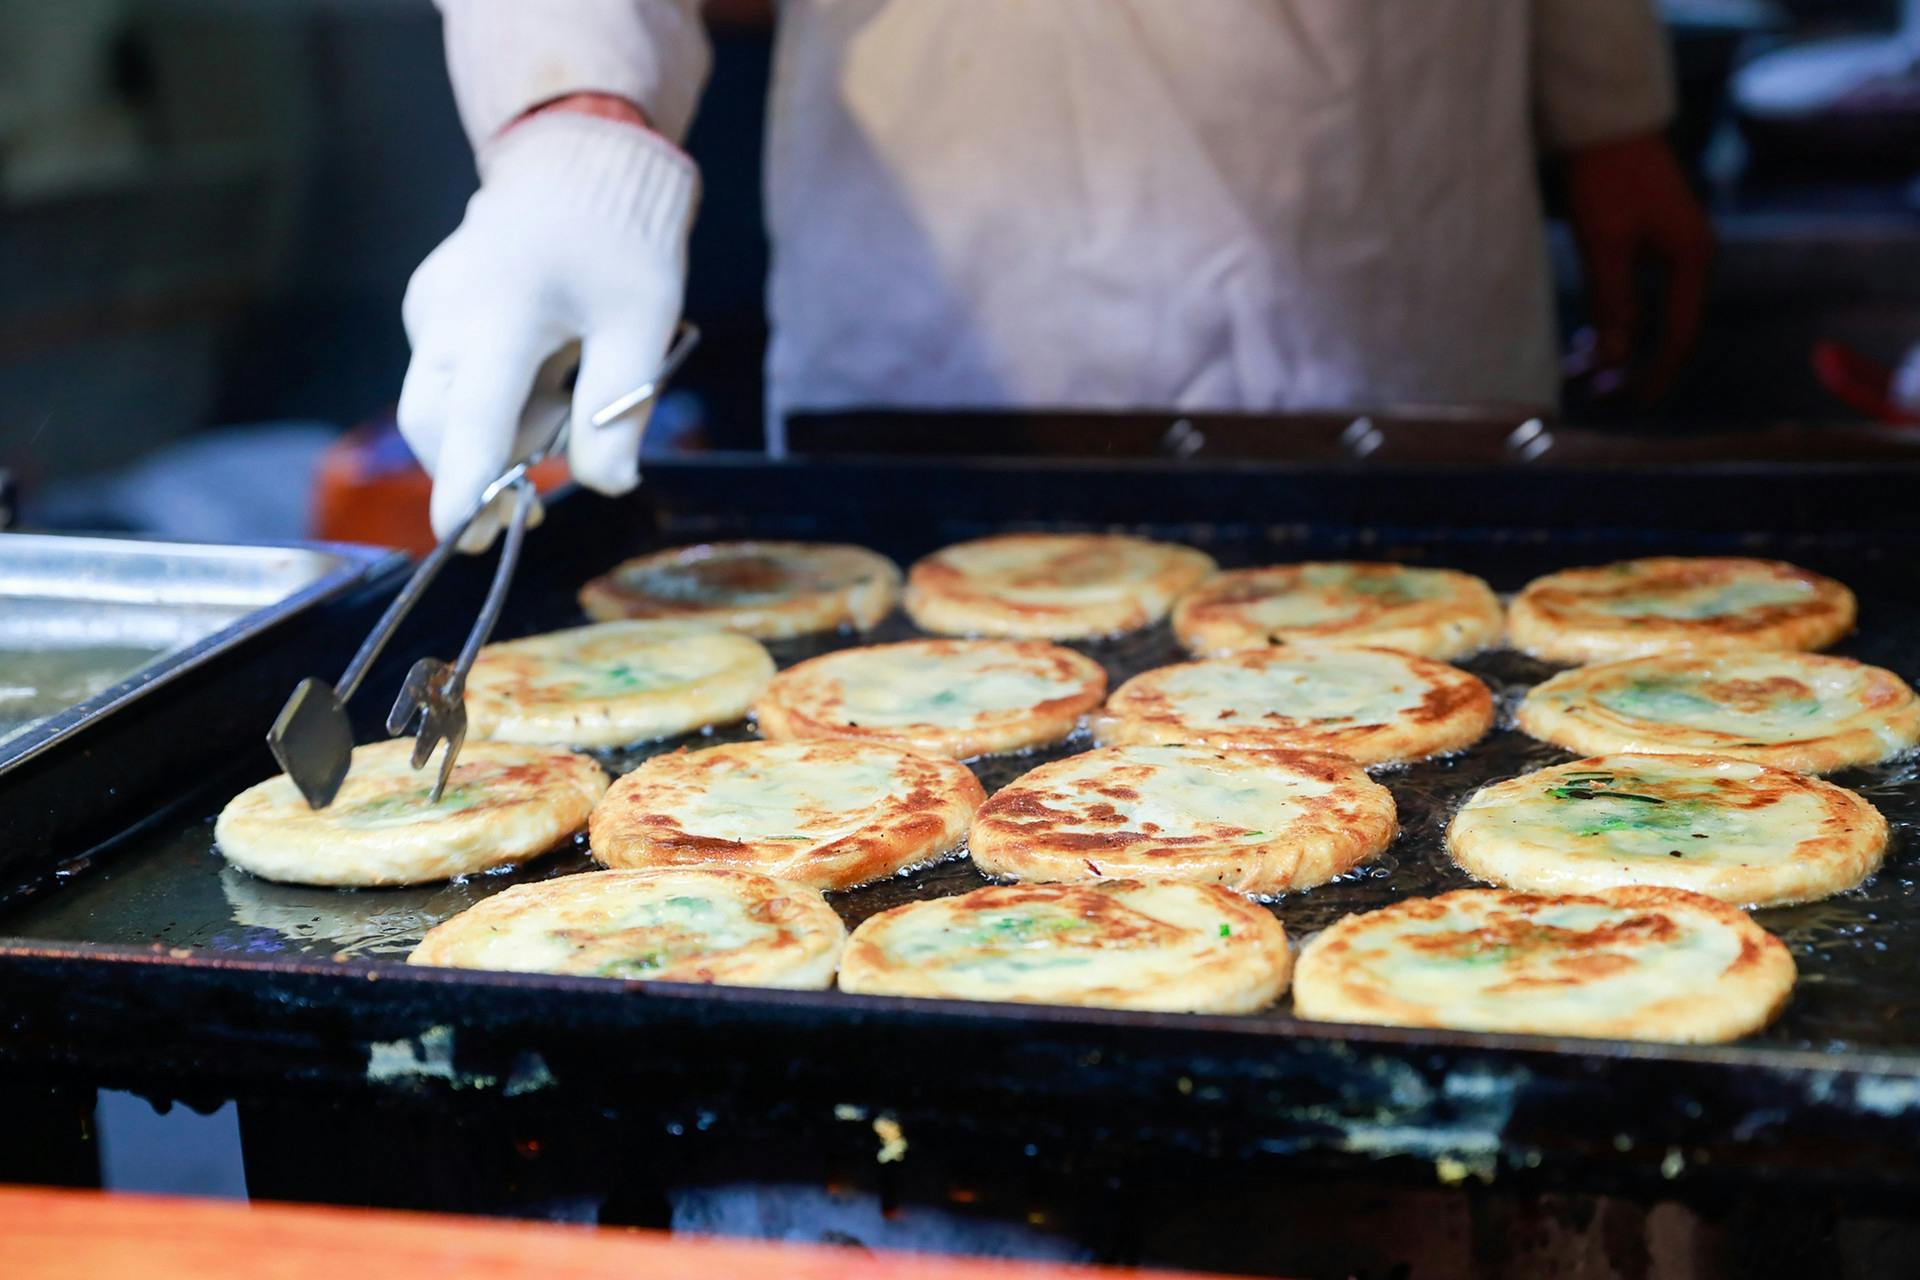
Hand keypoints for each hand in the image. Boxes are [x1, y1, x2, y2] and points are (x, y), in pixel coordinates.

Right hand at [398, 107, 696, 548]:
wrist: (577, 161)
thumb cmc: (618, 238)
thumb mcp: (643, 322)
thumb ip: (620, 408)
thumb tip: (606, 485)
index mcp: (502, 308)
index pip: (475, 413)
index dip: (466, 480)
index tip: (458, 534)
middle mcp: (446, 310)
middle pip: (436, 425)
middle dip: (477, 474)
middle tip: (532, 508)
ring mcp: (428, 310)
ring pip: (443, 411)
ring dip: (497, 435)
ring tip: (562, 394)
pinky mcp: (427, 313)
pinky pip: (450, 384)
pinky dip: (493, 403)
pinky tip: (540, 369)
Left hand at [1562, 133, 1713, 404]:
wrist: (1603, 122)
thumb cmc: (1605, 178)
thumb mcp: (1606, 244)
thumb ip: (1614, 303)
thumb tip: (1618, 360)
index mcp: (1691, 258)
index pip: (1680, 333)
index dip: (1656, 373)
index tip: (1631, 405)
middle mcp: (1688, 257)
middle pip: (1666, 328)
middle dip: (1631, 364)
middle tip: (1596, 396)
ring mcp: (1668, 249)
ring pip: (1646, 313)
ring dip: (1616, 343)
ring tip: (1578, 371)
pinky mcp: (1646, 242)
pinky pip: (1635, 294)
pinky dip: (1612, 318)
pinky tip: (1585, 340)